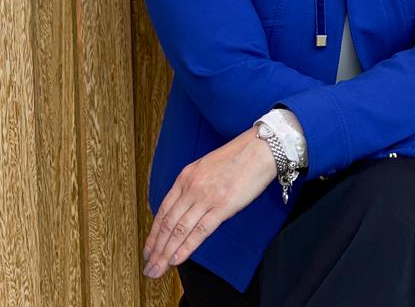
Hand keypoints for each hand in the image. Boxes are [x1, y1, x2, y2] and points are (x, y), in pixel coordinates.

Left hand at [141, 127, 276, 279]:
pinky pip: (201, 231)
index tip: (148, 249)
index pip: (163, 212)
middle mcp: (192, 188)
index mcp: (185, 177)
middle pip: (168, 224)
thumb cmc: (239, 155)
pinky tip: (177, 260)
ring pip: (180, 230)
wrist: (261, 148)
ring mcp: (207, 197)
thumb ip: (193, 185)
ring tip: (157, 270)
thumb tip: (186, 205)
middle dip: (155, 249)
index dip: (153, 234)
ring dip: (166, 253)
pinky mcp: (223, 205)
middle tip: (148, 267)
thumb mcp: (206, 166)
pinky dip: (186, 247)